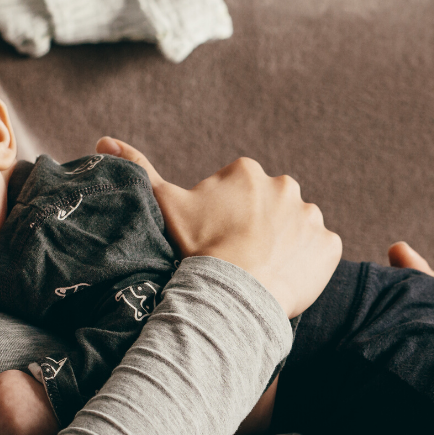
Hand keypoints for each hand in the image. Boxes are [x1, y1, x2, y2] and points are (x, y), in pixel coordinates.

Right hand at [96, 137, 340, 317]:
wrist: (234, 292)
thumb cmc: (198, 248)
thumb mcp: (165, 205)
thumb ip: (140, 169)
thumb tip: (103, 142)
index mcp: (248, 171)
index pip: (239, 192)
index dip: (226, 217)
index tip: (217, 238)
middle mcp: (287, 186)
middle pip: (271, 208)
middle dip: (259, 228)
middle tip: (240, 257)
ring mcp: (312, 216)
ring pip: (297, 229)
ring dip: (285, 245)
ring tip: (261, 270)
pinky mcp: (330, 245)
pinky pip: (320, 252)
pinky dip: (308, 264)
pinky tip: (284, 278)